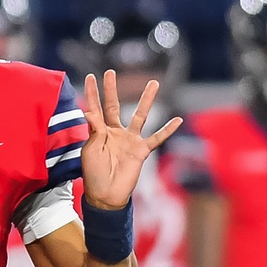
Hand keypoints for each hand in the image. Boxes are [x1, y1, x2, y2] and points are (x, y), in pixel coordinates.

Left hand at [81, 72, 181, 209]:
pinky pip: (157, 138)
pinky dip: (167, 130)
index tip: (91, 76)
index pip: (95, 108)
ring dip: (146, 100)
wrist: (106, 195)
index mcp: (99, 132)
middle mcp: (115, 132)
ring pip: (140, 115)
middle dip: (112, 89)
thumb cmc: (94, 174)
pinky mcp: (141, 151)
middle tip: (111, 72)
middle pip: (114, 106)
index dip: (93, 93)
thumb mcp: (90, 151)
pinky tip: (177, 120)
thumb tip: (89, 110)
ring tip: (153, 83)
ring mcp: (129, 140)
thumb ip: (93, 130)